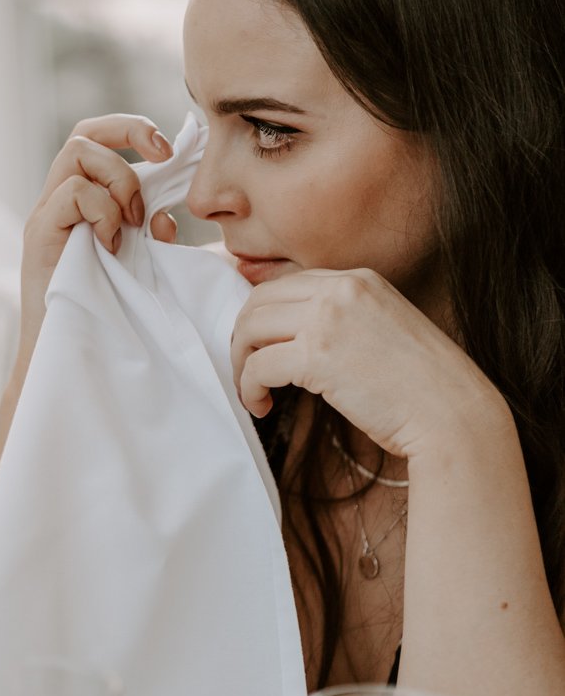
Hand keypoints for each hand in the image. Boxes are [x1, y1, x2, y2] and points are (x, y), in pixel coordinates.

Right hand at [21, 114, 176, 334]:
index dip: (133, 131)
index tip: (170, 152)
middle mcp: (57, 202)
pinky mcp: (39, 235)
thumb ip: (153, 239)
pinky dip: (104, 211)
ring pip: (78, 153)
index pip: (97, 140)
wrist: (67, 360)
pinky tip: (113, 246)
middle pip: (84, 133)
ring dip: (120, 181)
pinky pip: (74, 192)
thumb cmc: (105, 320)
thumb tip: (163, 216)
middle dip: (130, 134)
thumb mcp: (143, 269)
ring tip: (132, 223)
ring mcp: (45, 216)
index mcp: (80, 204)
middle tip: (162, 163)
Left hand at [230, 267, 503, 458]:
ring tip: (253, 390)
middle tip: (248, 368)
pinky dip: (249, 387)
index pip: (286, 285)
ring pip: (251, 329)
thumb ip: (340, 318)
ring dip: (242, 363)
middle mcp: (341, 289)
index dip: (262, 316)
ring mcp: (327, 319)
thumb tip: (286, 332)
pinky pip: (258, 366)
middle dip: (243, 337)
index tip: (258, 344)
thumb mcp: (381, 328)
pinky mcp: (316, 355)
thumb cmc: (420, 387)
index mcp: (358, 279)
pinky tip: (262, 404)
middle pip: (259, 301)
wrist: (454, 416)